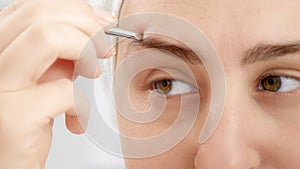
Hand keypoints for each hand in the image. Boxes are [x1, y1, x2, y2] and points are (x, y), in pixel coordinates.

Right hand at [0, 0, 113, 167]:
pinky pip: (63, 91)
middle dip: (84, 24)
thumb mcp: (40, 82)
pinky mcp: (12, 118)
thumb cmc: (26, 127)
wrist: (9, 164)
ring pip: (46, 37)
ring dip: (84, 49)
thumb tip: (91, 33)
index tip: (98, 23)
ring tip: (93, 71)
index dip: (72, 10)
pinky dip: (81, 103)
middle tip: (103, 46)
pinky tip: (76, 119)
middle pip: (38, 16)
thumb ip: (58, 58)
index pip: (30, 9)